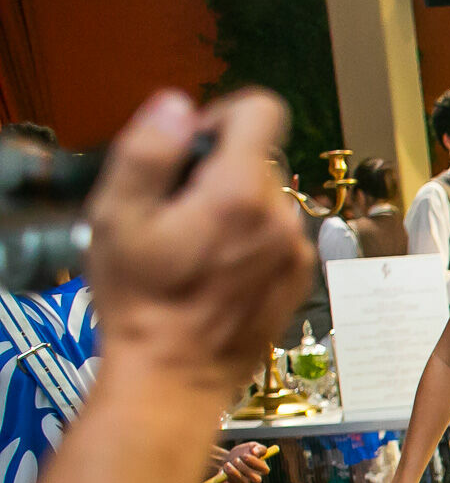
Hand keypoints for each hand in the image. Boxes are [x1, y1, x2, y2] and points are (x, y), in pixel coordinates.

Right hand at [85, 88, 311, 395]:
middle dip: (220, 169)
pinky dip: (253, 238)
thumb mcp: (117, 216)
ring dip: (236, 206)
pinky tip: (217, 268)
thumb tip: (178, 107)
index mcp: (239, 192)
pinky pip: (279, 234)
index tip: (193, 145)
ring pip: (268, 198)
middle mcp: (281, 217)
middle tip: (178, 208)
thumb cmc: (142, 303)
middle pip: (259, 158)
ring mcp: (295, 250)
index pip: (261, 110)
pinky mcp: (299, 277)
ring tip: (195, 244)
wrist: (176, 376)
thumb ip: (149, 150)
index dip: (221, 114)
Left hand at [211, 442, 271, 482]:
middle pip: (256, 479)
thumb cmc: (242, 452)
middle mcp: (254, 478)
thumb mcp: (251, 446)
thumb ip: (258, 448)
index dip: (256, 463)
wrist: (227, 459)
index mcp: (261, 468)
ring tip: (227, 464)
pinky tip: (222, 475)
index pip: (265, 470)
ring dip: (235, 473)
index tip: (245, 456)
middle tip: (236, 460)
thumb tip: (255, 452)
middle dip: (245, 469)